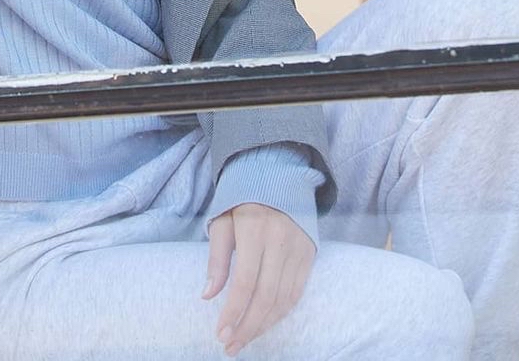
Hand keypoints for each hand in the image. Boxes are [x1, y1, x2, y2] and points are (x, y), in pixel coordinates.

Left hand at [203, 202, 315, 355]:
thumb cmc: (242, 198)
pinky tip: (264, 324)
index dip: (234, 311)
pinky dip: (280, 313)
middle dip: (248, 326)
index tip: (220, 332)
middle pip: (267, 296)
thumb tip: (208, 295)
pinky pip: (297, 292)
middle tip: (230, 345)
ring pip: (284, 299)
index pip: (246, 281)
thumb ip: (216, 259)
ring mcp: (299, 248)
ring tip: (243, 340)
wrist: (278, 174)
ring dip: (264, 325)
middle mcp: (281, 240)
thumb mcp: (222, 220)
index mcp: (255, 228)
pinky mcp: (309, 254)